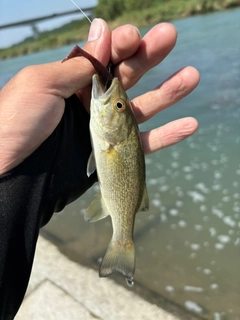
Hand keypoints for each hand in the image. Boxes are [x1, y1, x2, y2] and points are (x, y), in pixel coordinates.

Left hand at [0, 19, 198, 173]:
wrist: (13, 178)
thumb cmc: (18, 126)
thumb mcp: (41, 86)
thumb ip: (77, 65)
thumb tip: (103, 31)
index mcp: (72, 83)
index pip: (104, 57)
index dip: (121, 44)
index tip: (135, 36)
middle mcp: (92, 104)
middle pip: (128, 76)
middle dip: (149, 55)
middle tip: (170, 35)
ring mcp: (106, 130)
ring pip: (144, 108)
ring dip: (169, 92)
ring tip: (192, 76)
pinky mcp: (116, 155)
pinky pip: (147, 143)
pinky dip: (168, 135)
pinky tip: (191, 124)